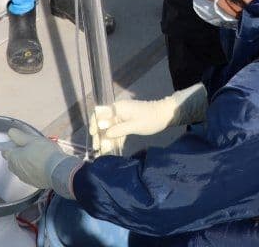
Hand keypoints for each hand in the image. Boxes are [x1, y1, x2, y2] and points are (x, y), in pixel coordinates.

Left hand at [0, 128, 70, 191]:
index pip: (5, 151)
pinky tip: (40, 165)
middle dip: (17, 155)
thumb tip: (10, 132)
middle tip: (29, 148)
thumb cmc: (45, 153)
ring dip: (24, 163)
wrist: (57, 171)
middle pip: (12, 161)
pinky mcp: (32, 182)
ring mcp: (23, 177)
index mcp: (13, 157)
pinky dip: (31, 169)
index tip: (19, 141)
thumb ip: (20, 136)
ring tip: (36, 156)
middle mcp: (15, 169)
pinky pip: (27, 174)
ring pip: (19, 168)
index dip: (10, 145)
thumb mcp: (33, 140)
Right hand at [90, 83, 206, 153]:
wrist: (165, 115)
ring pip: (110, 127)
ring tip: (101, 151)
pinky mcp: (128, 121)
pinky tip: (112, 148)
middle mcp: (118, 110)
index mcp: (118, 108)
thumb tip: (104, 134)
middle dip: (99, 134)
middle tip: (97, 148)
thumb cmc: (150, 119)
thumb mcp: (134, 126)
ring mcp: (123, 116)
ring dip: (106, 138)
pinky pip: (117, 130)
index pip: (100, 112)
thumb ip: (118, 130)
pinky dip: (114, 138)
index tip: (93, 135)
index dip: (94, 123)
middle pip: (103, 122)